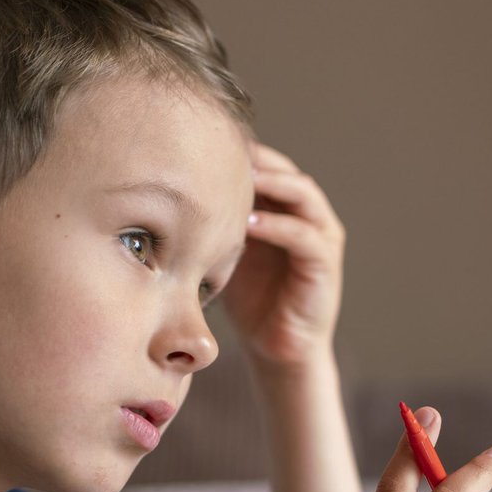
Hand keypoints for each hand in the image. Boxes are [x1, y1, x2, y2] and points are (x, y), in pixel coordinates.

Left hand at [221, 143, 344, 367]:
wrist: (276, 348)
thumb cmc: (249, 300)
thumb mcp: (227, 250)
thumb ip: (214, 221)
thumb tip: (166, 191)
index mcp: (284, 208)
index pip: (267, 165)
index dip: (240, 152)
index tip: (203, 143)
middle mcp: (308, 215)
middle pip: (286, 169)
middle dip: (257, 159)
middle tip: (223, 149)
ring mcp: (321, 237)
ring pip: (304, 193)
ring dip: (274, 183)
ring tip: (243, 177)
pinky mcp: (325, 264)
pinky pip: (305, 237)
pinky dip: (279, 227)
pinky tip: (249, 225)